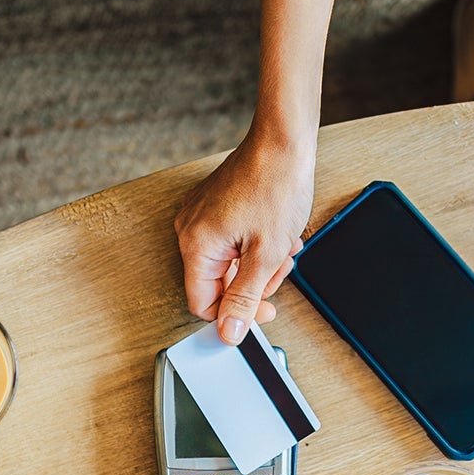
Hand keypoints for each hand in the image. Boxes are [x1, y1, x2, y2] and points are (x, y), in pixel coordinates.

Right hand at [174, 133, 312, 344]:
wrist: (283, 142)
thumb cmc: (276, 186)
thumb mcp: (266, 255)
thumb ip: (244, 298)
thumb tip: (229, 332)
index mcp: (197, 245)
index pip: (204, 304)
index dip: (236, 314)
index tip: (265, 310)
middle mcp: (190, 231)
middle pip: (219, 284)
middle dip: (255, 281)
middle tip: (280, 266)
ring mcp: (200, 217)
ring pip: (229, 264)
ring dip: (260, 263)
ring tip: (281, 244)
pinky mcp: (213, 208)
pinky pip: (231, 243)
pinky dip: (255, 245)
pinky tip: (274, 233)